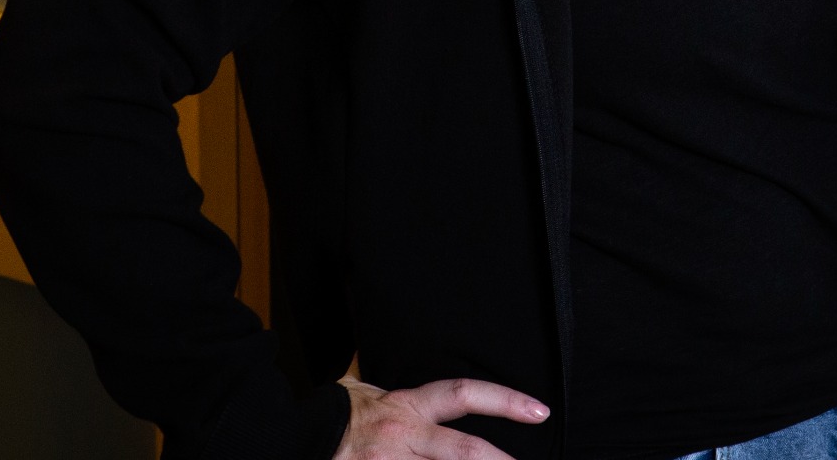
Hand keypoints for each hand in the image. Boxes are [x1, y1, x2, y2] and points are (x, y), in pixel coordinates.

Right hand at [335, 376, 549, 459]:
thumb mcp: (367, 391)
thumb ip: (397, 390)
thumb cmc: (337, 416)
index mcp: (408, 407)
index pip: (463, 394)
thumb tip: (424, 387)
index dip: (503, 400)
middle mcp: (406, 438)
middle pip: (464, 451)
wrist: (298, 440)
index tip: (538, 411)